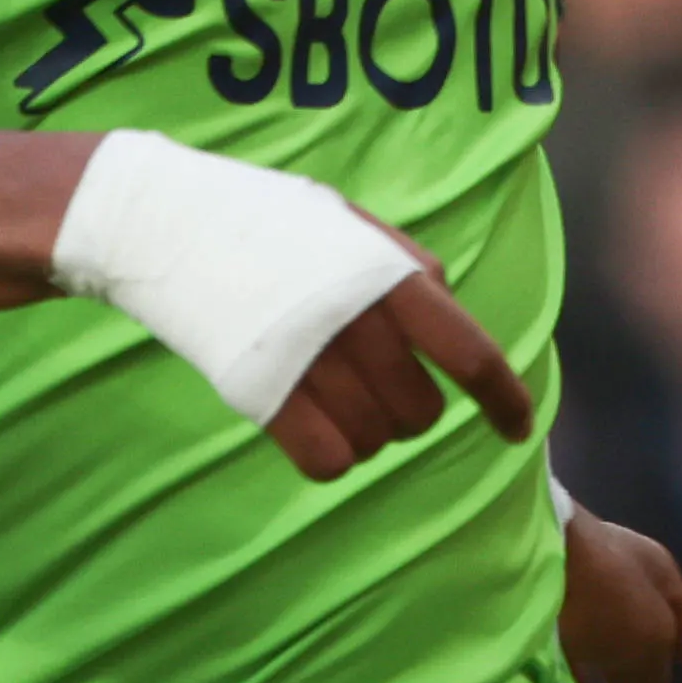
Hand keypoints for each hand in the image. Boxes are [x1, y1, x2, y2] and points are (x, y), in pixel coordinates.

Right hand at [47, 131, 531, 475]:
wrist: (164, 225)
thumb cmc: (256, 218)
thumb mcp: (345, 218)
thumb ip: (402, 260)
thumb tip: (444, 300)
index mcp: (391, 278)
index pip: (473, 354)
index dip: (505, 401)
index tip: (517, 430)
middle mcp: (361, 324)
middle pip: (421, 413)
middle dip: (407, 412)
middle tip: (371, 389)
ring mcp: (312, 364)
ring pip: (375, 442)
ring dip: (364, 434)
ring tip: (329, 399)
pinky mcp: (265, 397)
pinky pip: (326, 463)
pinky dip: (327, 457)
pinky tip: (308, 428)